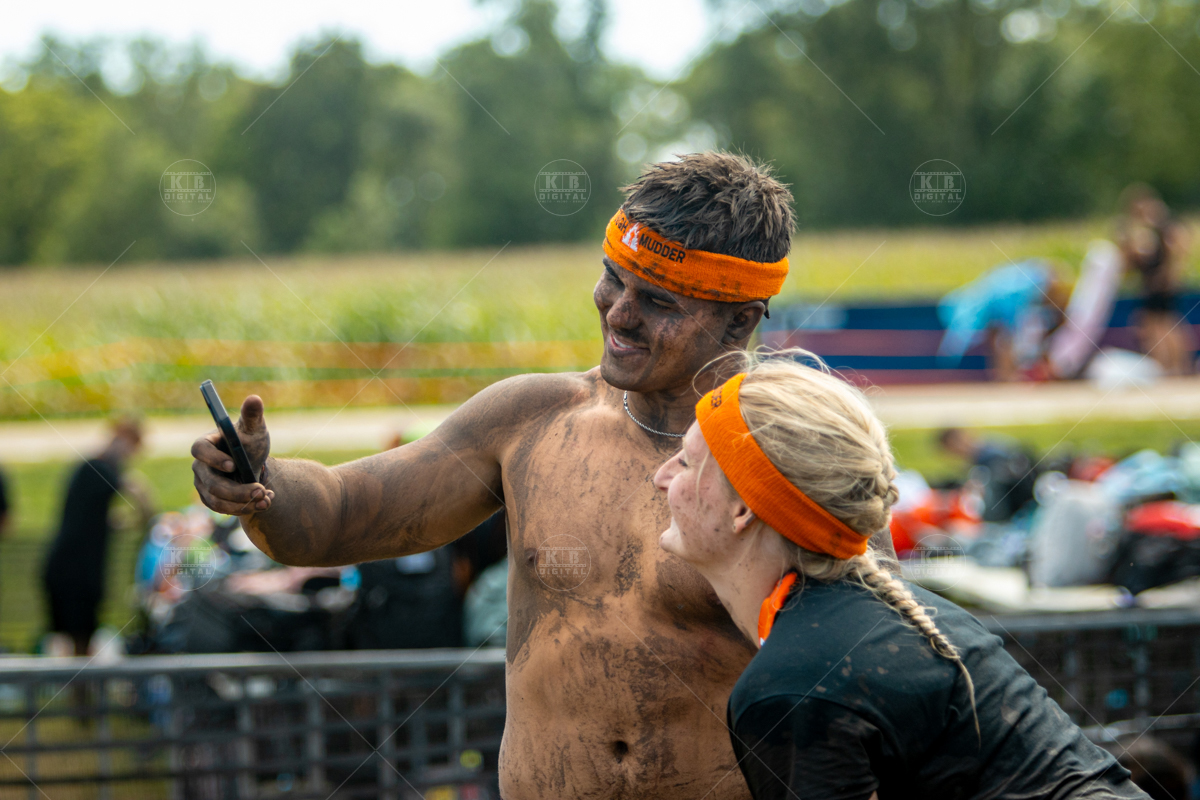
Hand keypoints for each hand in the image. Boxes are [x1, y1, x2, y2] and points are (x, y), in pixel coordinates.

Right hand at [191, 395, 273, 515]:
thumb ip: (253, 416)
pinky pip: (224, 509)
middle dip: (237, 490)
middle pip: (211, 483)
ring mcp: (203, 484)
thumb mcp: (255, 429)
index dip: (214, 459)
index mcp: (205, 444)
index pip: (199, 450)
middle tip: (261, 491)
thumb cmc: (250, 442)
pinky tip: (265, 503)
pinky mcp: (211, 499)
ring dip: (243, 503)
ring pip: (217, 500)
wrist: (254, 464)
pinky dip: (245, 508)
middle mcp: (200, 466)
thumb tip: (254, 398)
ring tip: (267, 499)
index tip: (233, 465)